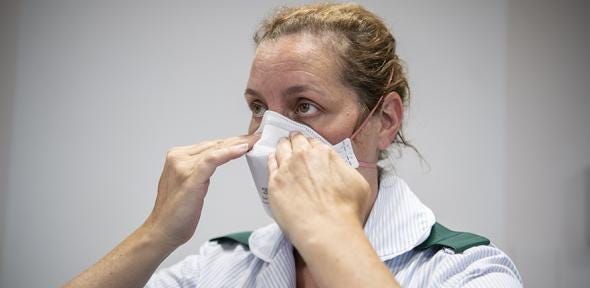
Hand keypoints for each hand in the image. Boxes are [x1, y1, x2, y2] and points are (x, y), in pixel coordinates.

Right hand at [143, 133, 259, 248]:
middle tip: (255, 137)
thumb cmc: (177, 212)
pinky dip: (228, 153)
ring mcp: (182, 166)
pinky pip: (212, 160)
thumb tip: (218, 159)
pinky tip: (241, 149)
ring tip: (253, 141)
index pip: (210, 145)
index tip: (247, 139)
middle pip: (214, 145)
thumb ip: (200, 169)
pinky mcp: (190, 178)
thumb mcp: (191, 183)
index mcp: (178, 157)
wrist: (163, 230)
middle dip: (237, 140)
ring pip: (215, 150)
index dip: (230, 142)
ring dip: (236, 144)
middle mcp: (178, 158)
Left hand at [267, 132, 371, 245]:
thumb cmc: (345, 212)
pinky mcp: (275, 183)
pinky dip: (271, 160)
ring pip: (281, 148)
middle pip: (296, 141)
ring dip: (282, 146)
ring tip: (281, 147)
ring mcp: (287, 168)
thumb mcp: (359, 184)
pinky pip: (270, 165)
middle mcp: (304, 156)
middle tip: (294, 142)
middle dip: (295, 140)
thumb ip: (345, 170)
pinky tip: (272, 160)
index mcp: (325, 154)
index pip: (313, 142)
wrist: (327, 230)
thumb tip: (340, 170)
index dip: (311, 145)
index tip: (309, 148)